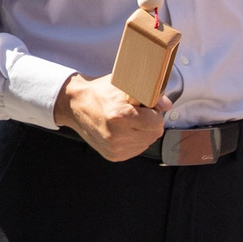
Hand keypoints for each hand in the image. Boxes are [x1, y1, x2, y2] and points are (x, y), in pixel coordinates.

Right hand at [54, 73, 169, 162]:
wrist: (75, 105)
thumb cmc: (101, 92)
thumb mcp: (123, 86)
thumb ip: (148, 94)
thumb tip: (167, 105)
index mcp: (119, 115)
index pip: (156, 123)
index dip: (154, 113)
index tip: (145, 107)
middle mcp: (116, 135)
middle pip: (154, 134)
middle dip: (150, 123)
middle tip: (136, 113)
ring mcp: (114, 148)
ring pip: (147, 142)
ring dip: (143, 132)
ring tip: (127, 121)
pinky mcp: (113, 156)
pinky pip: (137, 149)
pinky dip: (135, 140)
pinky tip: (123, 130)